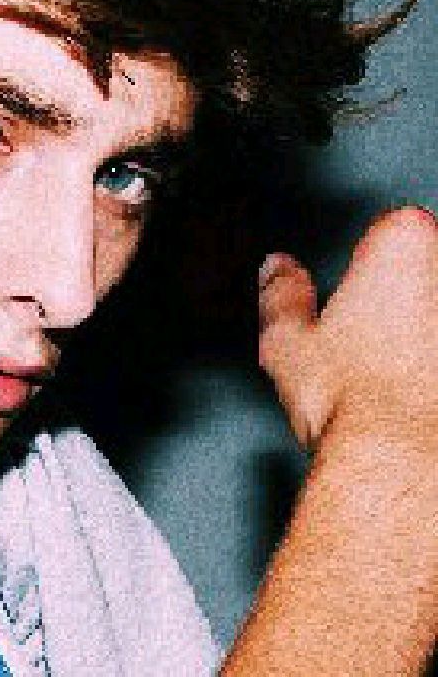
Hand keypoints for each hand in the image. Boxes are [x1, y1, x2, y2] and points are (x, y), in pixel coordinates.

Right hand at [257, 206, 437, 451]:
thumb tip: (277, 271)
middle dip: (413, 300)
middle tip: (382, 341)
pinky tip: (426, 402)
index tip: (357, 298)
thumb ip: (282, 294)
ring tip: (410, 381)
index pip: (391, 230)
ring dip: (431, 337)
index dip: (370, 267)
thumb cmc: (353, 403)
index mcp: (402, 244)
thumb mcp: (285, 343)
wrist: (410, 469)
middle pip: (433, 270)